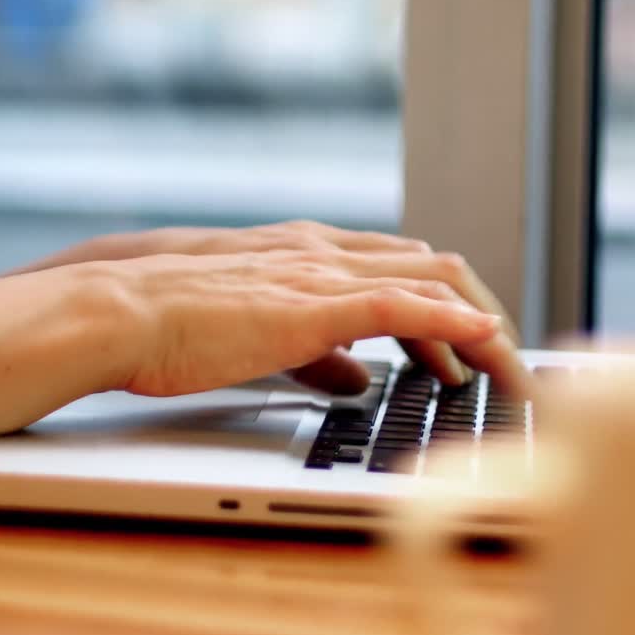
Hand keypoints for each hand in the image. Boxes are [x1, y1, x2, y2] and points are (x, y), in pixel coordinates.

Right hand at [111, 250, 532, 397]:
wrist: (122, 314)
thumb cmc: (175, 329)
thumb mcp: (265, 341)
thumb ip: (320, 355)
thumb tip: (364, 380)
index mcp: (314, 258)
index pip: (408, 269)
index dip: (452, 309)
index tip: (474, 353)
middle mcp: (329, 255)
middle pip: (439, 268)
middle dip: (486, 314)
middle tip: (509, 365)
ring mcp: (325, 274)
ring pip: (437, 281)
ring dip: (486, 326)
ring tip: (512, 372)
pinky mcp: (315, 304)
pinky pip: (405, 304)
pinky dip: (455, 322)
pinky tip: (487, 343)